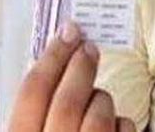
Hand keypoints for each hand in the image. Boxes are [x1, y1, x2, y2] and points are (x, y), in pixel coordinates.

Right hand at [10, 21, 135, 131]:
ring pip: (99, 115)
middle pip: (67, 101)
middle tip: (89, 48)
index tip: (67, 33)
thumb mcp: (30, 124)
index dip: (52, 56)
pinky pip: (124, 128)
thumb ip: (34, 105)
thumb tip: (54, 62)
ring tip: (98, 101)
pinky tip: (112, 127)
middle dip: (81, 67)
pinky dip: (121, 122)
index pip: (32, 93)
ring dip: (101, 99)